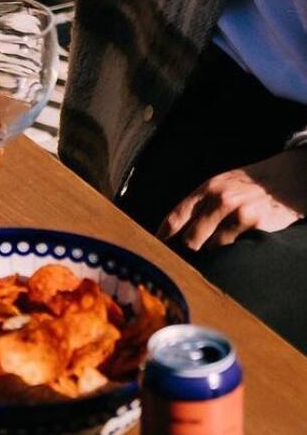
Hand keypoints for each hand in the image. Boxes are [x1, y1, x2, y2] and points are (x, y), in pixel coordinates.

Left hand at [159, 149, 306, 250]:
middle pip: (191, 238)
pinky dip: (233, 252)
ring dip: (213, 254)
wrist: (284, 179)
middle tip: (186, 259)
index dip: (163, 235)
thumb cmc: (248, 185)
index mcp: (206, 188)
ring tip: (219, 248)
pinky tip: (238, 244)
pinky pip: (235, 249)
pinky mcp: (254, 224)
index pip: (176, 215)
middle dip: (187, 252)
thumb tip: (177, 228)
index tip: (155, 248)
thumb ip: (201, 204)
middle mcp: (218, 199)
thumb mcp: (220, 185)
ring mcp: (236, 212)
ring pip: (212, 248)